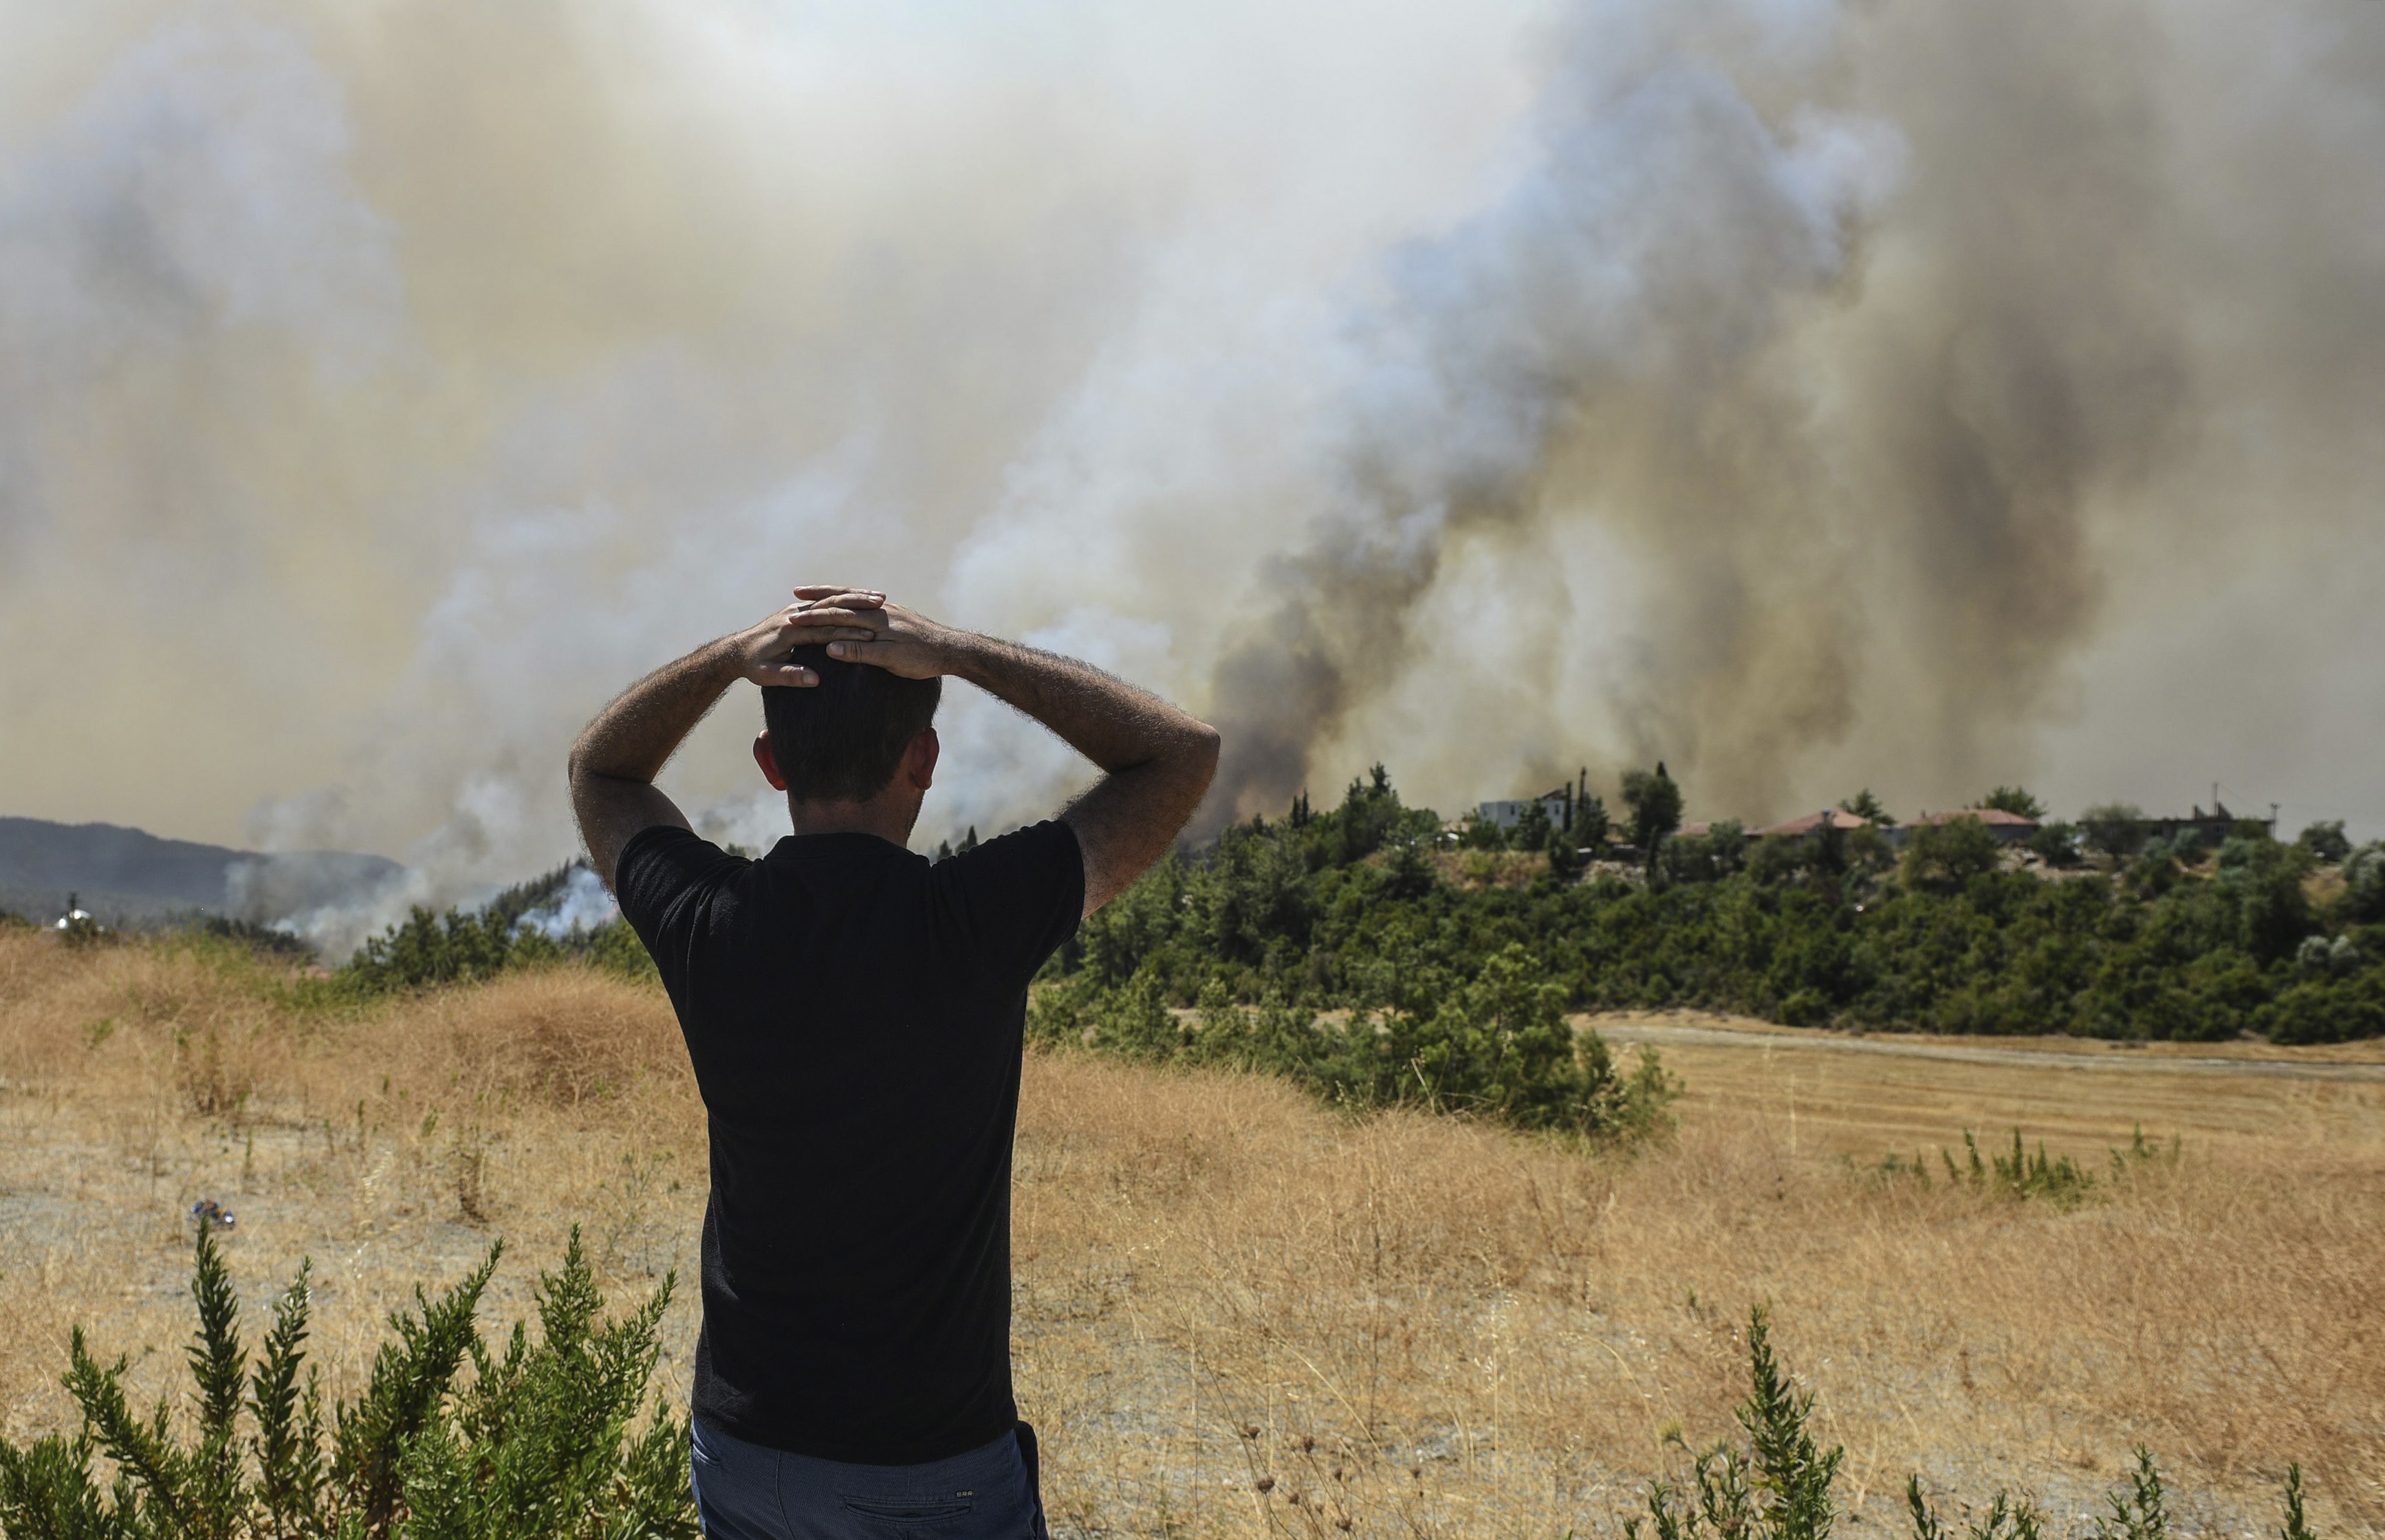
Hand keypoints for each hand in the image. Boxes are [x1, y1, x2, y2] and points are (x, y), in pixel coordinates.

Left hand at [727, 588, 885, 686]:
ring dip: (854, 597)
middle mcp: (794, 615)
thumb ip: (790, 676)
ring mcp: (796, 610)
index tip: (872, 636)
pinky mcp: (797, 611)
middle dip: (858, 605)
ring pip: (830, 599)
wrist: (735, 651)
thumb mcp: (767, 675)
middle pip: (831, 607)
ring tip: (879, 597)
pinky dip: (844, 598)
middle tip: (883, 605)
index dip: (849, 632)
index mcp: (789, 630)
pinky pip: (824, 600)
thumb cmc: (752, 665)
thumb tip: (814, 680)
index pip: (825, 629)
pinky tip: (861, 599)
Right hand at [809, 596, 966, 680]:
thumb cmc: (923, 658)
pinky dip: (850, 601)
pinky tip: (847, 605)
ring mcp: (888, 610)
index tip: (791, 619)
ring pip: (854, 599)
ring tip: (817, 593)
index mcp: (875, 620)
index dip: (813, 617)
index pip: (837, 615)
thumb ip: (860, 652)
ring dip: (834, 595)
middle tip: (796, 591)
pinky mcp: (894, 615)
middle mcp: (880, 610)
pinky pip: (865, 604)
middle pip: (843, 599)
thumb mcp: (890, 659)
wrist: (951, 649)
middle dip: (819, 596)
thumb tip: (831, 647)